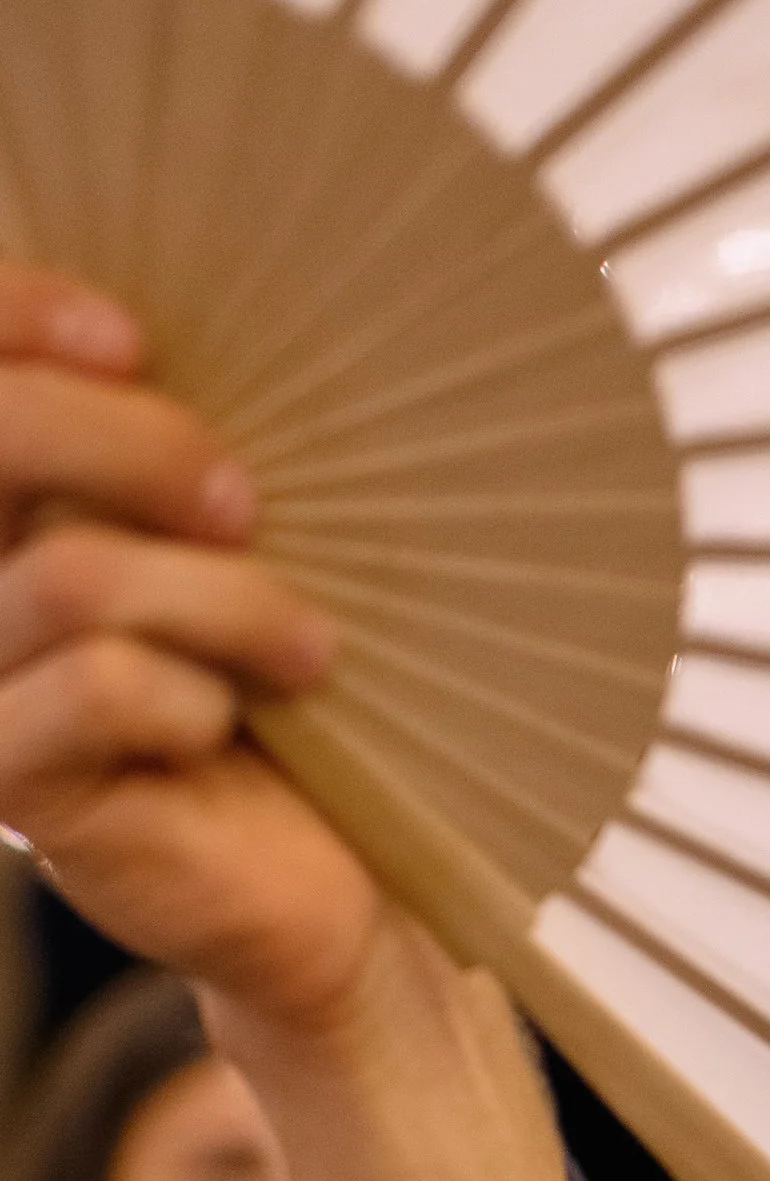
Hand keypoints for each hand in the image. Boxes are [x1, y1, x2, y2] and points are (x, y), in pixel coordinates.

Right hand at [0, 263, 387, 1036]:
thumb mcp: (244, 543)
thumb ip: (193, 453)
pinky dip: (193, 699)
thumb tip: (209, 323)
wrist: (327, 867)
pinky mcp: (13, 784)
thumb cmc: (287, 680)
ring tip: (308, 650)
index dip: (18, 313)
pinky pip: (99, 690)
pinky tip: (228, 730)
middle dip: (131, 441)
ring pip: (73, 577)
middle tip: (246, 503)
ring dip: (223, 600)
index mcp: (8, 498)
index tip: (134, 335)